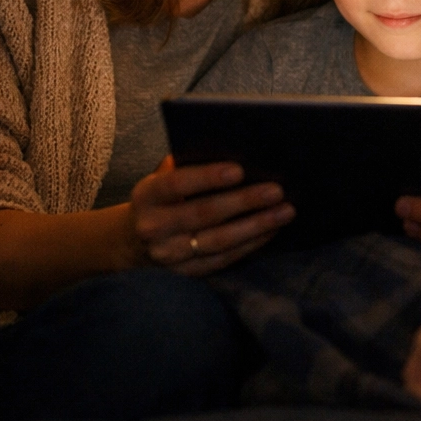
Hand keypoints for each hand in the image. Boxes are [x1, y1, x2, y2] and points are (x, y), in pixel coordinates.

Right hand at [127, 156, 294, 274]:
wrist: (135, 239)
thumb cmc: (163, 197)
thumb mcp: (163, 177)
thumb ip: (187, 163)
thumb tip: (232, 148)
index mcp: (147, 196)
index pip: (177, 184)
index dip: (207, 177)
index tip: (239, 170)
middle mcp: (154, 227)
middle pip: (203, 214)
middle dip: (244, 202)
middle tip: (276, 191)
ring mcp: (170, 254)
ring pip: (218, 241)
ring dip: (256, 226)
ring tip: (285, 211)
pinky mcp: (187, 272)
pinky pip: (224, 259)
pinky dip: (251, 244)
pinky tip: (272, 230)